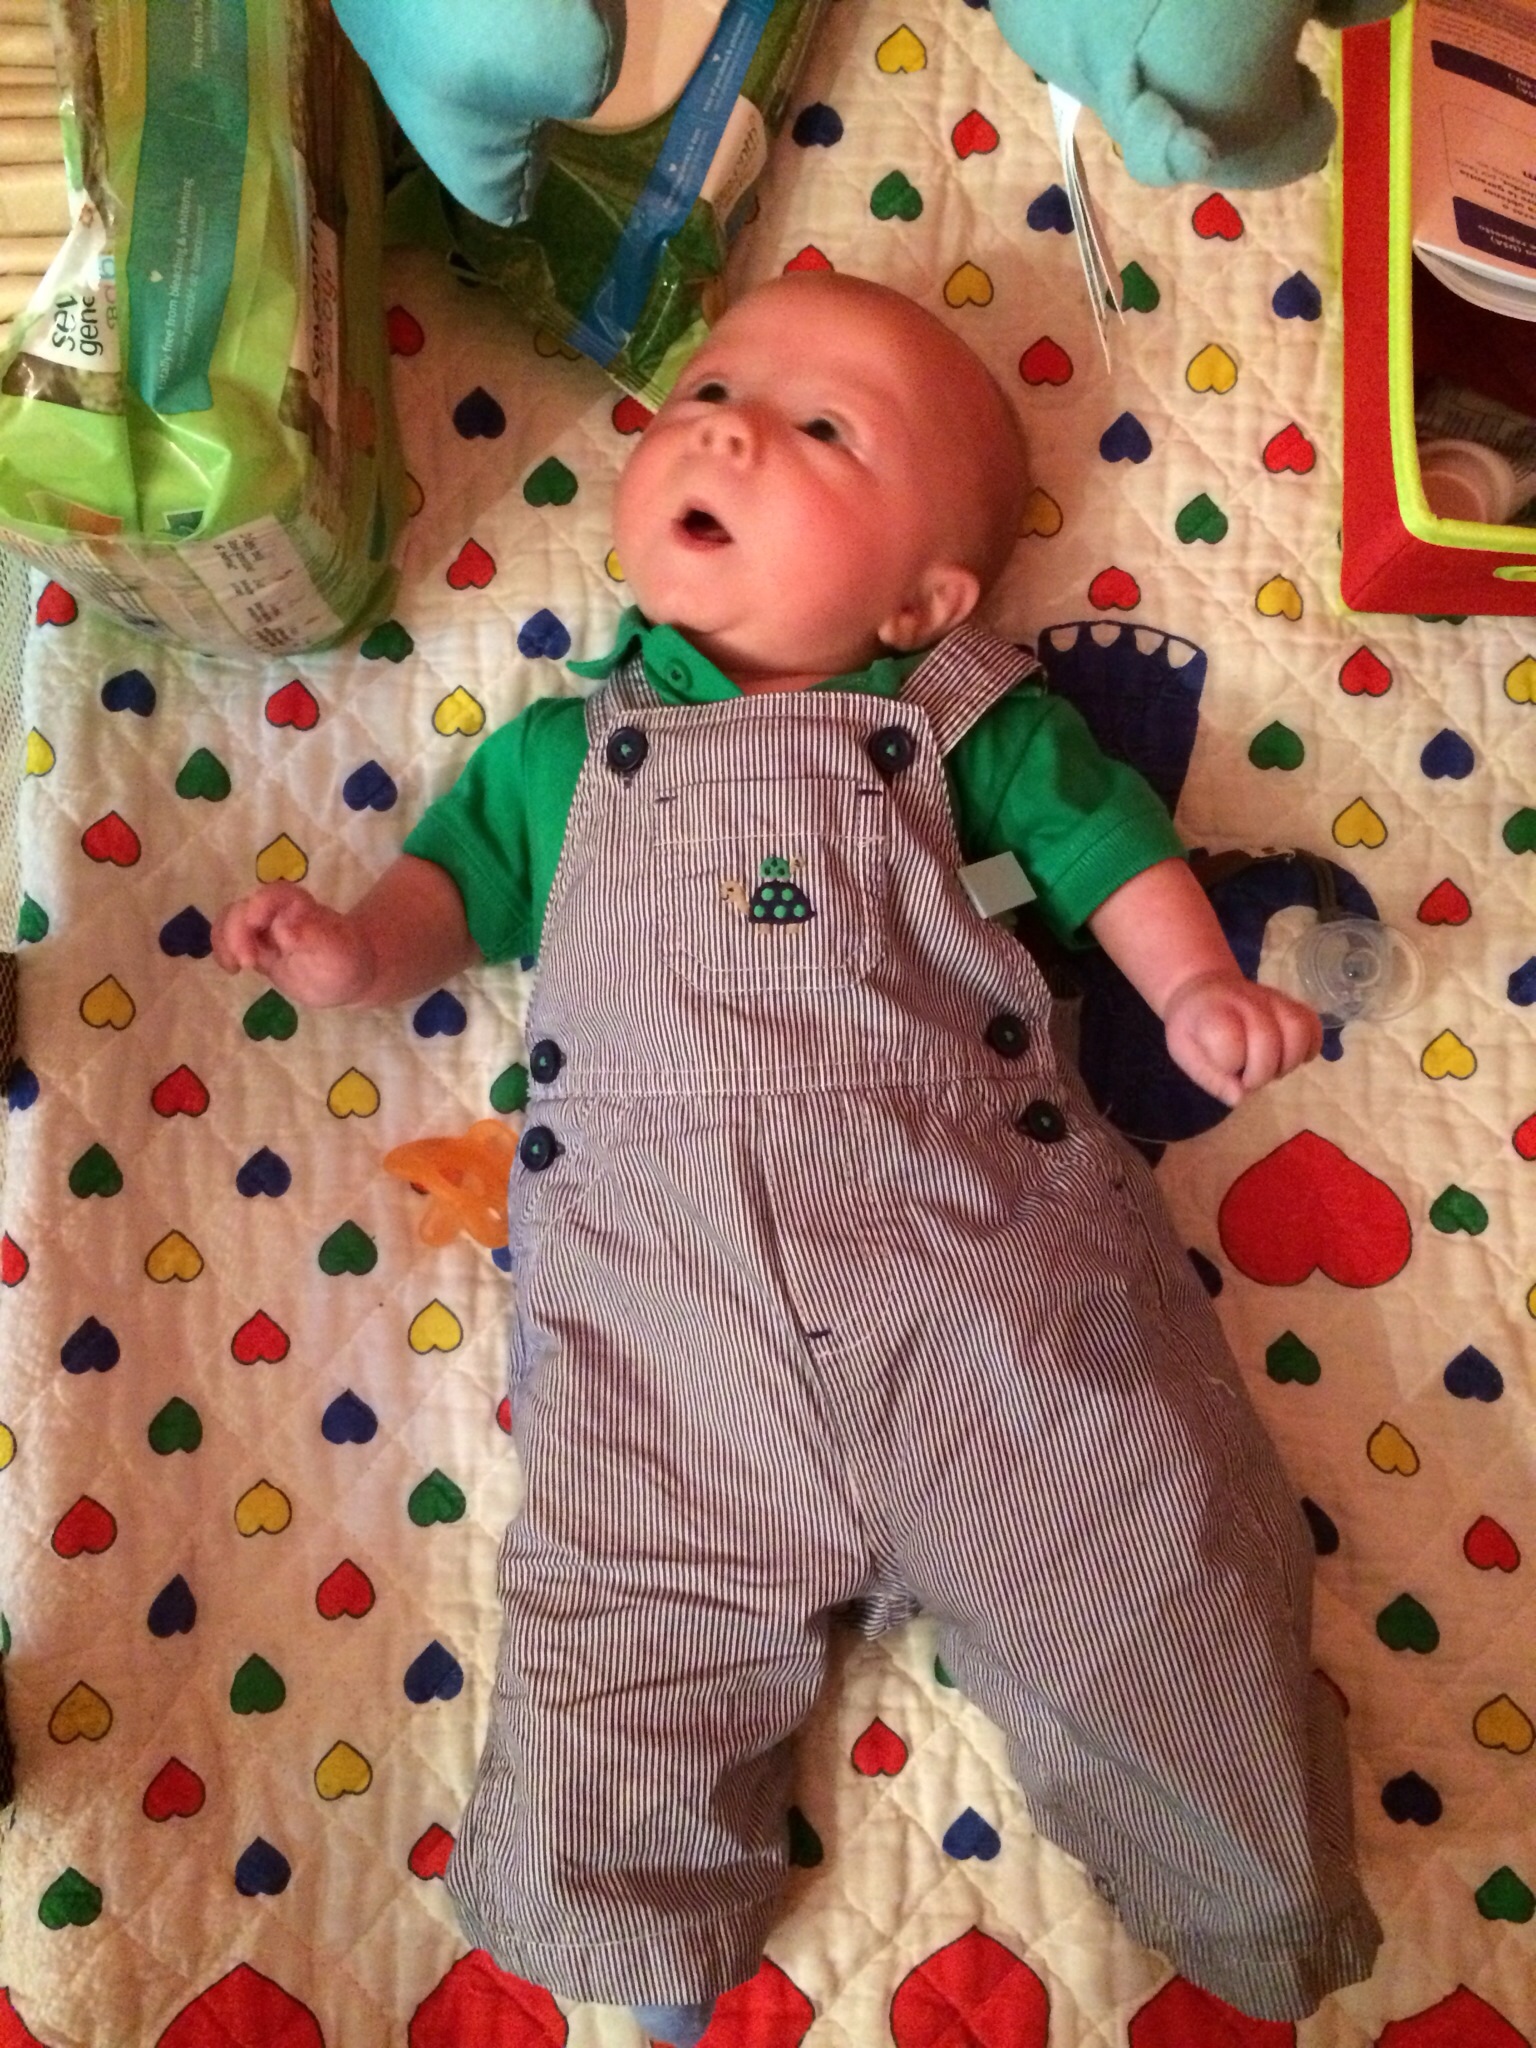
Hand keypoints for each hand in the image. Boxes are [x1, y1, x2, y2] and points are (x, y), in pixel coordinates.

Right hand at [211, 882, 376, 1007]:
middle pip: (244, 908)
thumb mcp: (336, 951)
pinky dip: (223, 951)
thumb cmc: (346, 961)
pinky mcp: (254, 946)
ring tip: (235, 967)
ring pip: (230, 921)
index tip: (254, 925)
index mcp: (299, 905)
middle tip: (248, 963)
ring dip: (224, 941)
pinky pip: (229, 940)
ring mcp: (262, 929)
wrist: (346, 976)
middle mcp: (276, 911)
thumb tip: (283, 927)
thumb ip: (313, 936)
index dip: (259, 905)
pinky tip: (232, 970)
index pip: (274, 894)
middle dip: (237, 932)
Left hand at [1162, 970, 1321, 1107]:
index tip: (1224, 1069)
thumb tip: (1240, 1096)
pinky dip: (1309, 1047)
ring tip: (1273, 1069)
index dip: (1229, 1064)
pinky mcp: (1291, 1003)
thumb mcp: (1185, 1053)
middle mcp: (1246, 1002)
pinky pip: (1312, 1024)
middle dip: (1260, 1072)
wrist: (1203, 990)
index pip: (1230, 1041)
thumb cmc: (1193, 1028)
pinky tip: (1292, 1058)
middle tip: (1248, 1079)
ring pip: (1298, 1027)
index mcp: (1213, 1013)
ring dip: (1289, 1060)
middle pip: (1268, 1038)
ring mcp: (1273, 999)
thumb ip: (1210, 1077)